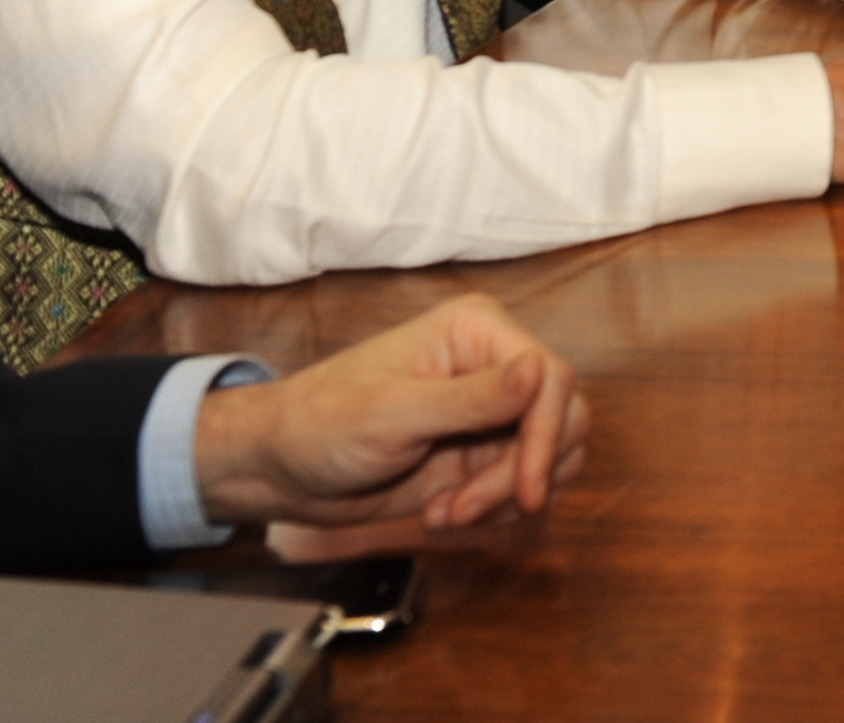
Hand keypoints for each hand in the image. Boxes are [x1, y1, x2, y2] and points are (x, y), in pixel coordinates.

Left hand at [189, 293, 587, 541]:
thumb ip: (471, 397)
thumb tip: (540, 370)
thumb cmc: (317, 425)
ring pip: (554, 454)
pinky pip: (527, 482)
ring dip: (507, 497)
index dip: (546, 437)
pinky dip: (496, 509)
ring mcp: (491, 412)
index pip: (551, 377)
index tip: (527, 491)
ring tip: (449, 512)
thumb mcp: (391, 413)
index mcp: (476, 332)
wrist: (280, 470)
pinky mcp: (483, 453)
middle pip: (563, 417)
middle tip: (467, 508)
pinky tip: (446, 512)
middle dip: (522, 473)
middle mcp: (494, 365)